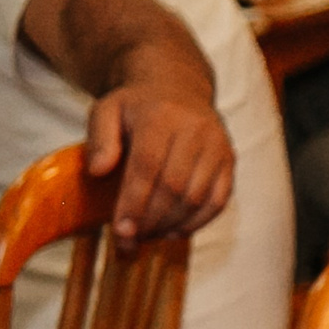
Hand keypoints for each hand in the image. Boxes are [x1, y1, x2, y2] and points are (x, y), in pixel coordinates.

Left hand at [85, 76, 234, 243]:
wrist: (177, 87)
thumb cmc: (137, 106)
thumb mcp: (107, 110)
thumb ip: (99, 138)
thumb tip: (98, 171)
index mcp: (161, 116)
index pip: (147, 168)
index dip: (134, 203)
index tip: (120, 231)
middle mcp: (195, 130)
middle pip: (174, 187)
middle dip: (151, 221)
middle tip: (130, 242)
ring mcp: (217, 145)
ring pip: (197, 198)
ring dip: (171, 225)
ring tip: (148, 236)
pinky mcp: (230, 160)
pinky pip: (218, 200)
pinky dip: (197, 222)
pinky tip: (174, 231)